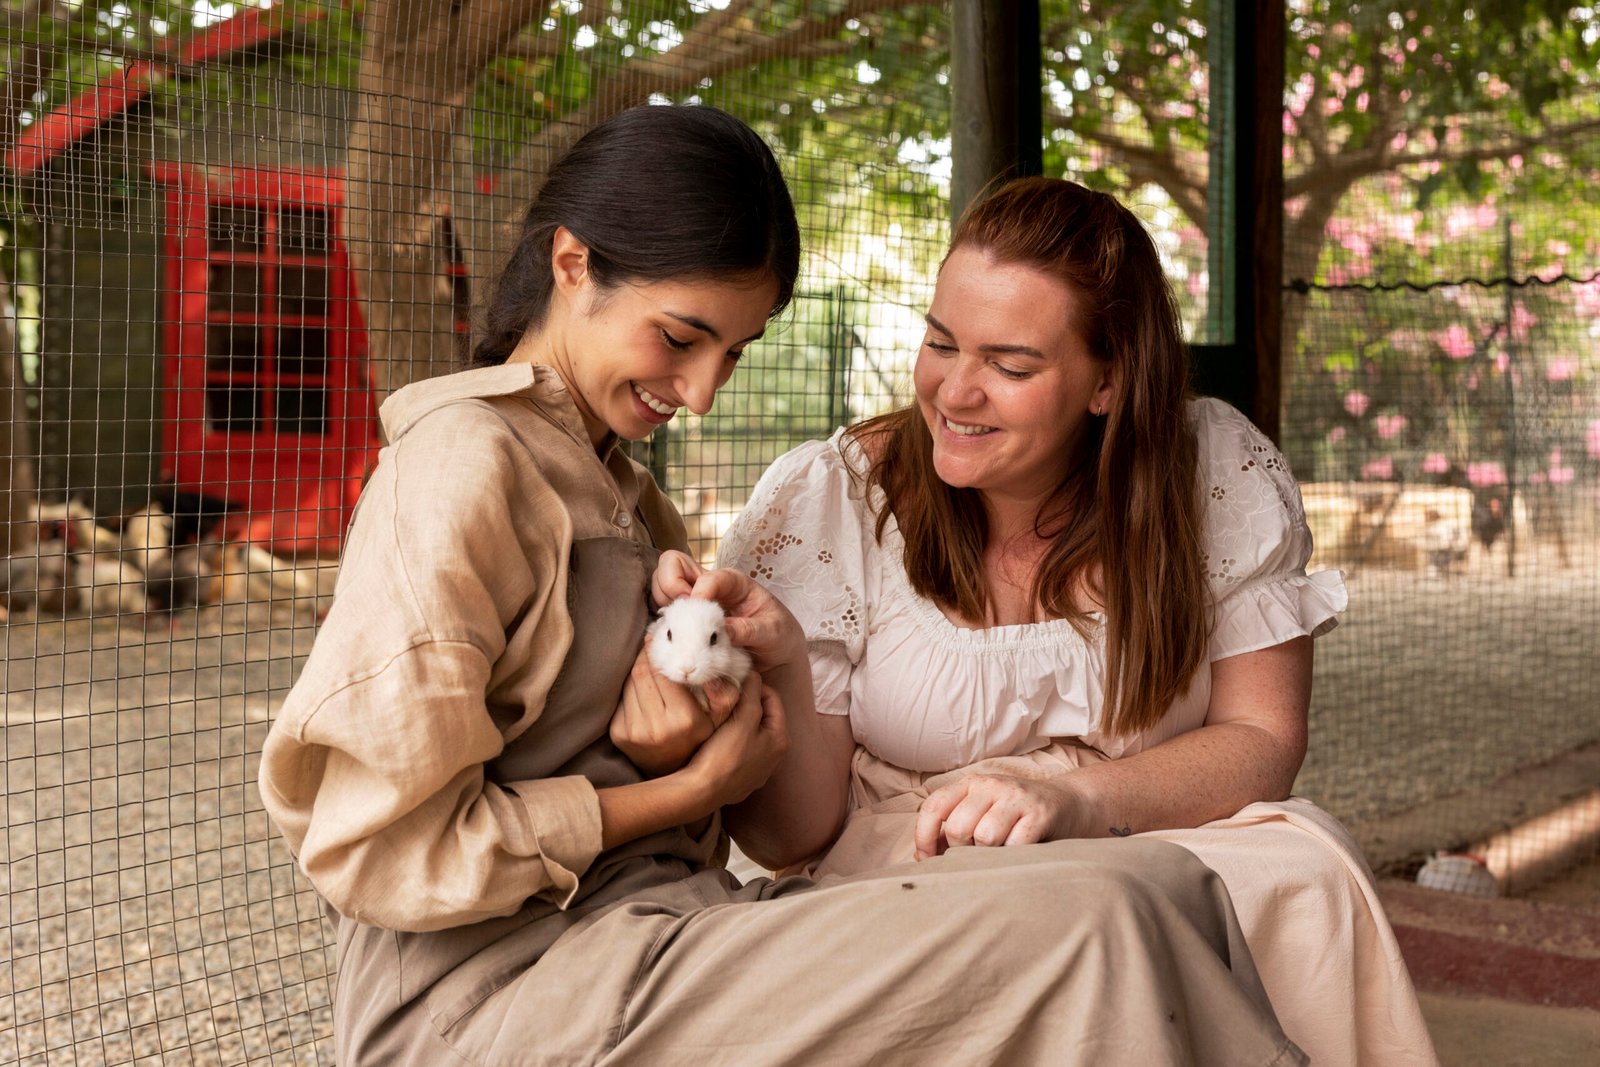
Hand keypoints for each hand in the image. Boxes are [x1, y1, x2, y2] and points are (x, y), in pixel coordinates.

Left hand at [611, 642, 740, 775]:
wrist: (674, 772)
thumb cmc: (700, 738)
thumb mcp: (722, 719)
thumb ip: (725, 694)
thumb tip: (711, 674)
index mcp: (684, 719)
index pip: (663, 672)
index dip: (658, 651)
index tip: (658, 638)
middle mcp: (657, 727)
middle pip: (641, 673)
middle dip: (645, 655)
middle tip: (650, 643)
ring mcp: (634, 732)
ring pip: (629, 684)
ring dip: (637, 670)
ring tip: (648, 665)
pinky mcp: (619, 735)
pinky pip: (621, 699)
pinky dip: (630, 688)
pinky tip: (642, 690)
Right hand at [652, 551, 804, 671]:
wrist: (776, 655)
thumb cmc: (778, 636)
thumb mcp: (773, 632)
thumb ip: (749, 630)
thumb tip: (724, 629)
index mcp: (733, 582)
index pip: (708, 577)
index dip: (699, 593)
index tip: (698, 614)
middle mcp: (710, 586)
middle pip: (672, 564)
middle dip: (669, 584)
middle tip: (679, 612)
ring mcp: (694, 600)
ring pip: (661, 585)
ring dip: (663, 602)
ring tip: (676, 626)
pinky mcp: (685, 618)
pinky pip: (662, 609)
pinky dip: (661, 620)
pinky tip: (674, 637)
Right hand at [684, 671, 788, 809]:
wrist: (700, 792)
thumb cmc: (724, 755)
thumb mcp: (742, 719)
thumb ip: (752, 694)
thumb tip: (754, 675)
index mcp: (780, 740)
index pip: (773, 699)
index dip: (755, 686)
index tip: (735, 682)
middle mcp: (775, 758)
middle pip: (763, 717)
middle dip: (747, 704)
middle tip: (727, 698)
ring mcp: (759, 771)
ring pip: (752, 735)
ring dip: (739, 722)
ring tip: (721, 716)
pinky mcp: (743, 780)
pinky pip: (741, 751)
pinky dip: (733, 741)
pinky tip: (718, 740)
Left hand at [914, 774, 1077, 860]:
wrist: (1069, 803)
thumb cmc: (1016, 815)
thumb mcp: (982, 812)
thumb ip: (953, 829)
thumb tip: (921, 856)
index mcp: (970, 783)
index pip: (933, 807)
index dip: (924, 837)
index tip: (927, 859)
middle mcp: (990, 785)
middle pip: (958, 828)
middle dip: (961, 851)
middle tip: (976, 854)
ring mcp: (1016, 798)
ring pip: (985, 837)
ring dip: (989, 855)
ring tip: (999, 851)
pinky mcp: (1039, 814)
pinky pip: (1014, 846)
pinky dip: (1012, 857)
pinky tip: (1019, 852)